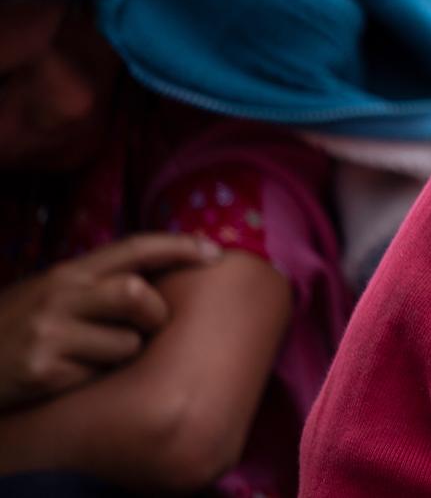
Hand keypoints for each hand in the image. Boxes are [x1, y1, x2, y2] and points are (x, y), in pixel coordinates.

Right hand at [0, 232, 219, 409]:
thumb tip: (157, 282)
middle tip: (142, 329)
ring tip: (89, 358)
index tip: (215, 252)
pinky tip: (64, 377)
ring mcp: (49, 333)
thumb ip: (95, 285)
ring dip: (121, 357)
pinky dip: (91, 380)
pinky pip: (97, 376)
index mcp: (67, 273)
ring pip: (126, 345)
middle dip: (153, 316)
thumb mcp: (49, 294)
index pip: (134, 247)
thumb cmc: (13, 330)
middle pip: (137, 295)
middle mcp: (60, 295)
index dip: (179, 246)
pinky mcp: (42, 371)